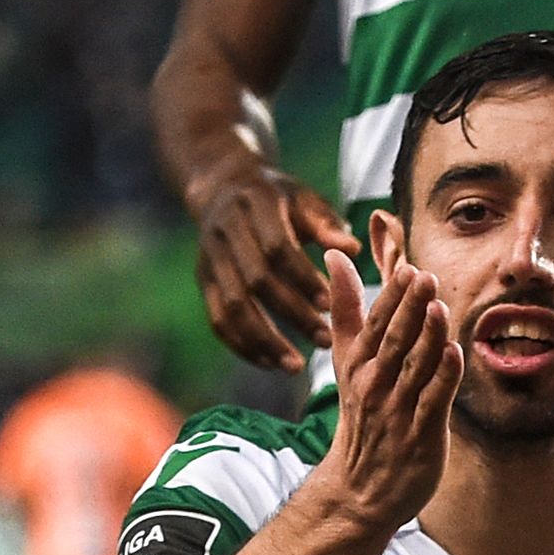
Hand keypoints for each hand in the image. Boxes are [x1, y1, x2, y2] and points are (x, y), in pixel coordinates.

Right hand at [190, 156, 355, 368]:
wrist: (223, 187)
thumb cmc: (279, 199)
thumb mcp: (304, 199)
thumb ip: (327, 225)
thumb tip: (352, 250)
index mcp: (255, 204)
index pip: (277, 247)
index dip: (302, 278)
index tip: (329, 304)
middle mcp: (226, 230)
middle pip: (255, 281)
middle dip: (292, 314)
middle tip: (325, 341)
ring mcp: (209, 257)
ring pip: (232, 306)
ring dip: (264, 340)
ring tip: (296, 366)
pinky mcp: (202, 279)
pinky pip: (217, 320)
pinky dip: (242, 345)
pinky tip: (269, 363)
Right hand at [313, 220, 456, 533]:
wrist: (359, 490)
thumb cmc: (361, 418)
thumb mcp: (347, 362)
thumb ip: (345, 309)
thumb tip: (335, 256)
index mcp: (359, 365)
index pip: (375, 325)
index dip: (391, 298)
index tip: (406, 270)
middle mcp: (375, 386)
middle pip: (394, 341)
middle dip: (409, 309)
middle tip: (424, 277)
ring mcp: (397, 411)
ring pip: (414, 368)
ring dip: (426, 338)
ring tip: (438, 307)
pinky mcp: (421, 436)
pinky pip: (433, 402)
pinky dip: (444, 378)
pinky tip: (455, 353)